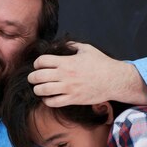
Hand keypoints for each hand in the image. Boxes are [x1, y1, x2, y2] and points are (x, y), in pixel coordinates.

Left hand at [27, 42, 146, 106]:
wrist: (114, 80)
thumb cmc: (102, 64)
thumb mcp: (86, 49)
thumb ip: (72, 46)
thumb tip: (62, 44)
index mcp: (66, 62)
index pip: (41, 61)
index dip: (37, 63)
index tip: (39, 65)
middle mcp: (65, 75)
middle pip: (38, 76)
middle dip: (32, 77)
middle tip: (33, 78)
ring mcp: (68, 88)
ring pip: (43, 91)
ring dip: (37, 89)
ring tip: (38, 88)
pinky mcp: (73, 99)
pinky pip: (53, 102)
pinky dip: (47, 100)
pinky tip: (48, 97)